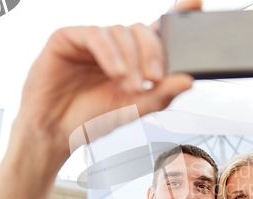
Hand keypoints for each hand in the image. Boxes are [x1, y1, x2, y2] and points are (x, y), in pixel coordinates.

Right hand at [14, 0, 201, 160]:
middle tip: (154, 79)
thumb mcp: (135, 109)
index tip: (196, 4)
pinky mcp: (68, 37)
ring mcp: (92, 39)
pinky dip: (110, 54)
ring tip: (129, 87)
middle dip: (153, 53)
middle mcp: (115, 45)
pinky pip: (95, 35)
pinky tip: (115, 73)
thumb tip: (189, 80)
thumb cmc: (92, 119)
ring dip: (131, 60)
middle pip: (143, 29)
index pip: (158, 30)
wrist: (56, 132)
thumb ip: (162, 94)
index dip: (177, 14)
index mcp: (134, 58)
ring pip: (121, 31)